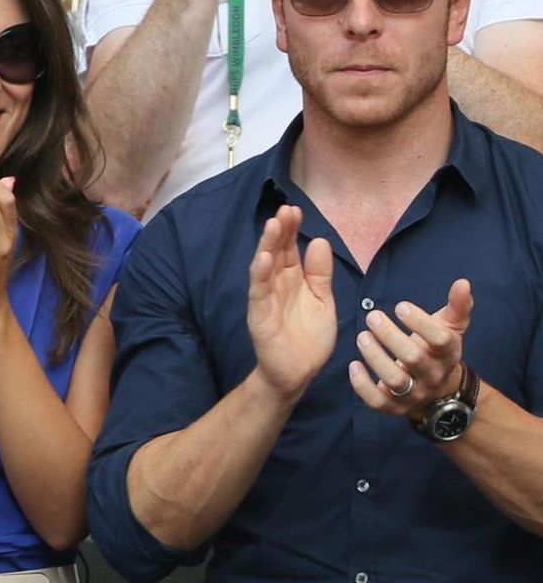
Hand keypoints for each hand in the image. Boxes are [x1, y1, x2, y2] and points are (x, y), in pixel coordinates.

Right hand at [247, 205, 336, 399]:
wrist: (299, 372)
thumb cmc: (309, 338)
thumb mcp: (323, 300)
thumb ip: (320, 274)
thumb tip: (319, 241)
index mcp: (293, 279)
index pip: (290, 248)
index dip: (292, 229)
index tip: (296, 210)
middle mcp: (277, 284)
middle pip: (276, 252)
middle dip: (280, 230)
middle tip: (285, 209)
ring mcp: (266, 299)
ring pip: (264, 267)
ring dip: (267, 245)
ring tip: (273, 224)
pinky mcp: (259, 316)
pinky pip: (258, 292)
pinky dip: (260, 274)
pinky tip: (263, 258)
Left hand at [348, 278, 472, 415]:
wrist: (437, 393)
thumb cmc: (437, 350)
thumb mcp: (450, 328)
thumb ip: (457, 306)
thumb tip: (463, 282)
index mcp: (448, 354)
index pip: (439, 339)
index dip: (420, 322)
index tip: (400, 305)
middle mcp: (433, 376)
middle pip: (413, 358)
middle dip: (390, 335)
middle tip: (372, 316)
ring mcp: (414, 394)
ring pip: (395, 380)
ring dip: (375, 357)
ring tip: (362, 336)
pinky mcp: (395, 408)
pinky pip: (378, 402)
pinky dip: (363, 385)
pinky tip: (353, 365)